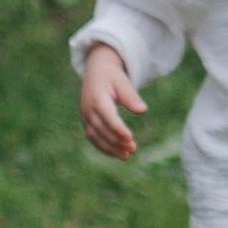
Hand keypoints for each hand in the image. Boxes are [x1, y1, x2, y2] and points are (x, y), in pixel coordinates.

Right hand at [79, 44, 146, 160]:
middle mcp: (88, 109)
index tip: (130, 138)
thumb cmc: (112, 76)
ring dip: (110, 148)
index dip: (118, 128)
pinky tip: (118, 154)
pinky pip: (93, 138)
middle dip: (116, 141)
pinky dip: (104, 147)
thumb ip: (131, 96)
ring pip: (95, 137)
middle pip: (101, 129)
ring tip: (126, 156)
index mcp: (97, 98)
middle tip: (133, 149)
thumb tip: (143, 110)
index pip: (107, 116)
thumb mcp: (122, 81)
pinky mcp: (86, 122)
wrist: (95, 72)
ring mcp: (85, 117)